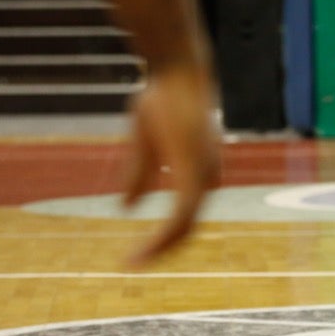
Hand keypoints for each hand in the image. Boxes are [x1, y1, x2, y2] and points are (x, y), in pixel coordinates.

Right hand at [121, 61, 221, 266]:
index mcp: (200, 172)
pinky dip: (165, 235)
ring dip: (161, 247)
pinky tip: (148, 246)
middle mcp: (208, 176)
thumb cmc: (163, 100)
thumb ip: (140, 174)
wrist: (177, 70)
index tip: (138, 252)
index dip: (165, 236)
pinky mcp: (195, 170)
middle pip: (188, 226)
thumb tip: (126, 207)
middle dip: (162, 249)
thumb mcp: (146, 143)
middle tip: (133, 265)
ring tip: (134, 262)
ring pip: (186, 225)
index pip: (186, 216)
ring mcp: (204, 173)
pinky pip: (182, 214)